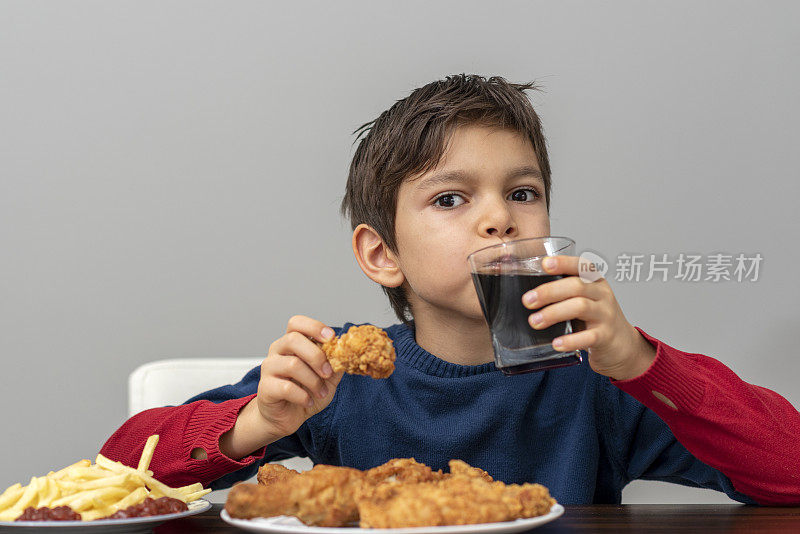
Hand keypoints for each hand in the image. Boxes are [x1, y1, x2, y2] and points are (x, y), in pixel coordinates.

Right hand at [255, 315, 343, 438]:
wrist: (286, 417)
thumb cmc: (305, 393)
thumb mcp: (327, 377)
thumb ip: (335, 363)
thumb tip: (347, 351)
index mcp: (292, 343)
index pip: (296, 323)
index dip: (314, 327)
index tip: (331, 338)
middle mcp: (277, 351)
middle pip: (293, 339)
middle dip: (316, 356)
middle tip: (328, 373)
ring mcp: (269, 368)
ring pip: (292, 364)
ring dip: (313, 381)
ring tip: (321, 393)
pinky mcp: (265, 388)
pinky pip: (286, 387)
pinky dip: (303, 397)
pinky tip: (308, 402)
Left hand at [522, 256, 655, 379]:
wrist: (621, 343)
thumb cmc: (594, 317)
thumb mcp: (584, 297)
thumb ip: (562, 291)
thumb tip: (526, 292)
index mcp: (594, 280)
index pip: (582, 265)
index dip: (564, 262)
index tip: (544, 264)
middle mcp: (602, 294)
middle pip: (576, 286)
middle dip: (549, 291)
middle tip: (527, 300)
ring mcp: (605, 315)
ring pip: (580, 307)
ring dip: (553, 313)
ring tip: (534, 321)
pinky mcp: (606, 336)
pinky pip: (588, 337)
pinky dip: (570, 340)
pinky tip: (556, 343)